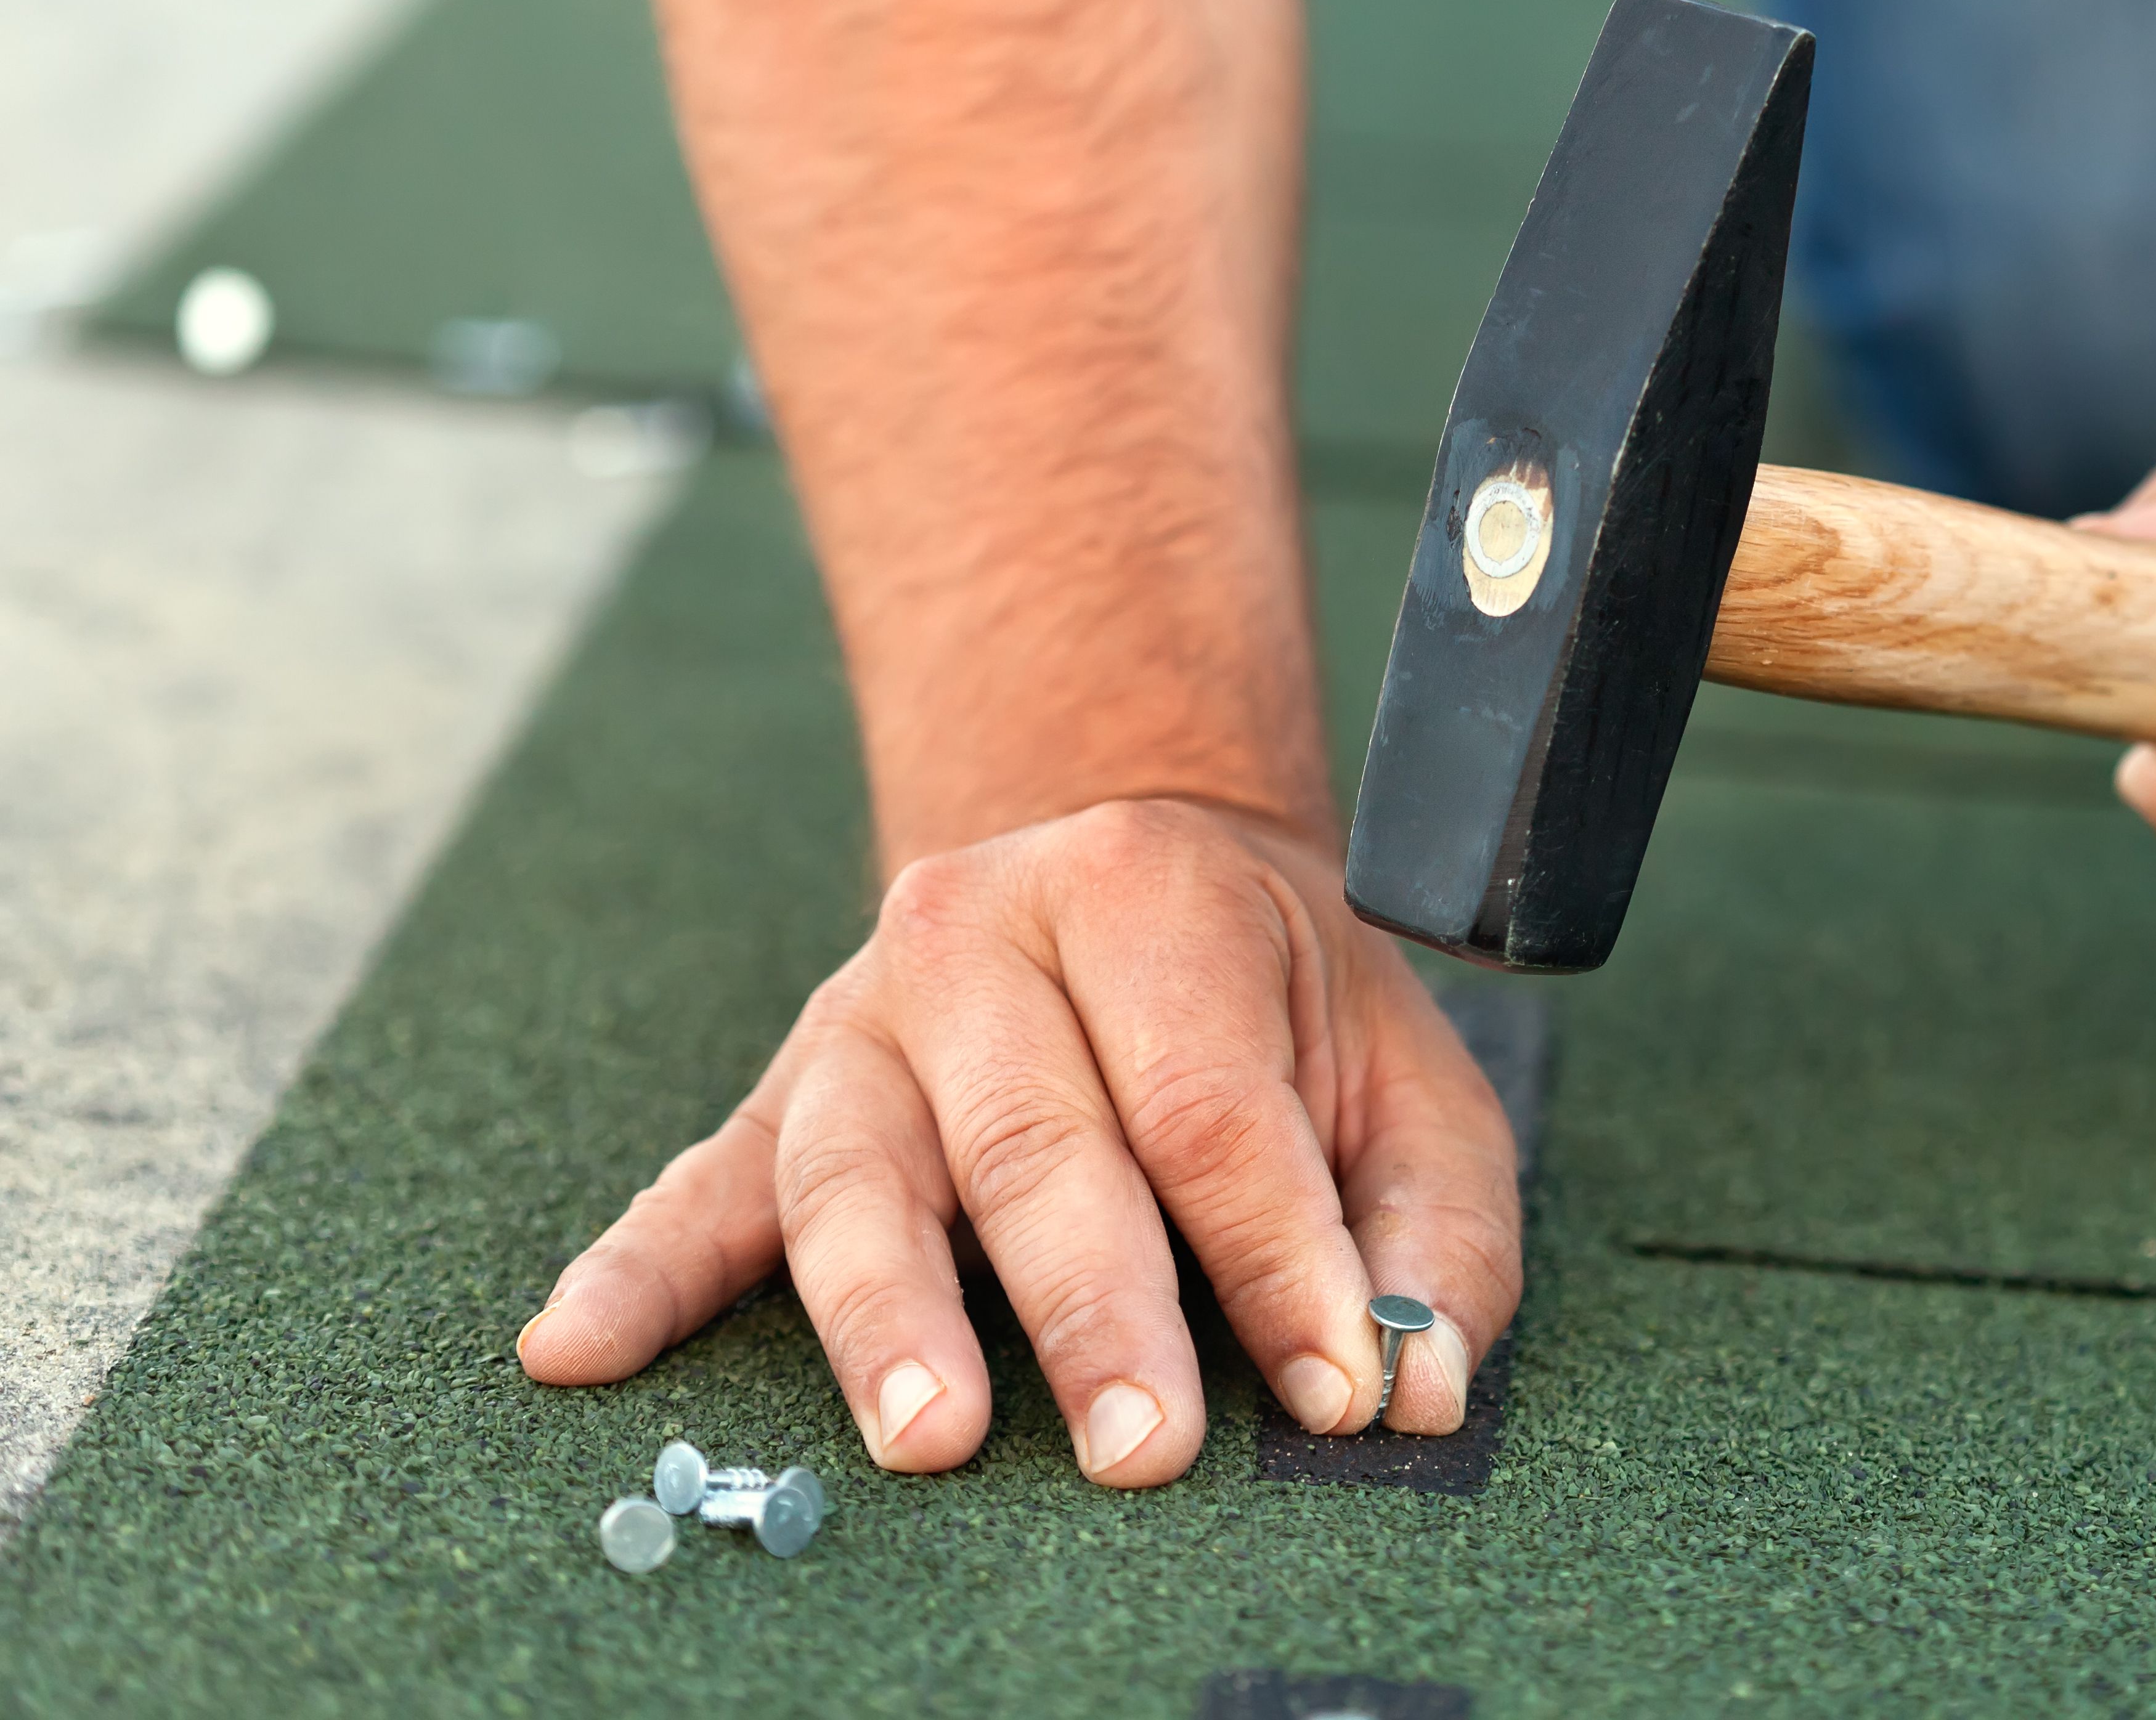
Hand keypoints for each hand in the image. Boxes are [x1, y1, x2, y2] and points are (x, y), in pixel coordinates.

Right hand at [517, 797, 1519, 1484]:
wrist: (1132, 855)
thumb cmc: (1276, 1002)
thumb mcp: (1402, 1075)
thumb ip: (1431, 1235)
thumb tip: (1416, 1390)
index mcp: (1150, 895)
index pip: (1216, 1105)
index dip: (1279, 1258)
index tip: (1332, 1387)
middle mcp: (986, 932)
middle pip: (1040, 1142)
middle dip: (1094, 1309)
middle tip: (1143, 1446)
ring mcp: (866, 1014)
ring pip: (863, 1172)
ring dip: (890, 1314)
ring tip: (926, 1433)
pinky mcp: (785, 1092)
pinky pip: (700, 1188)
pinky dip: (639, 1273)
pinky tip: (577, 1350)